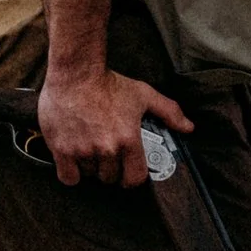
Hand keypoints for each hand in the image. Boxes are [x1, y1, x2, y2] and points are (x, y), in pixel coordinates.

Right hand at [36, 70, 190, 186]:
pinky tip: (73, 161)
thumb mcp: (144, 95)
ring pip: (90, 175)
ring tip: (90, 151)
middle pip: (110, 177)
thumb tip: (188, 127)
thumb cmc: (108, 83)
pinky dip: (71, 173)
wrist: (76, 73)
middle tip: (106, 155)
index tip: (127, 174)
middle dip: (110, 170)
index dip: (132, 178)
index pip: (135, 178)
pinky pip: (69, 177)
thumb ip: (169, 112)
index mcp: (129, 139)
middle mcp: (107, 148)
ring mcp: (83, 150)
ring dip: (91, 168)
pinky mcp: (62, 149)